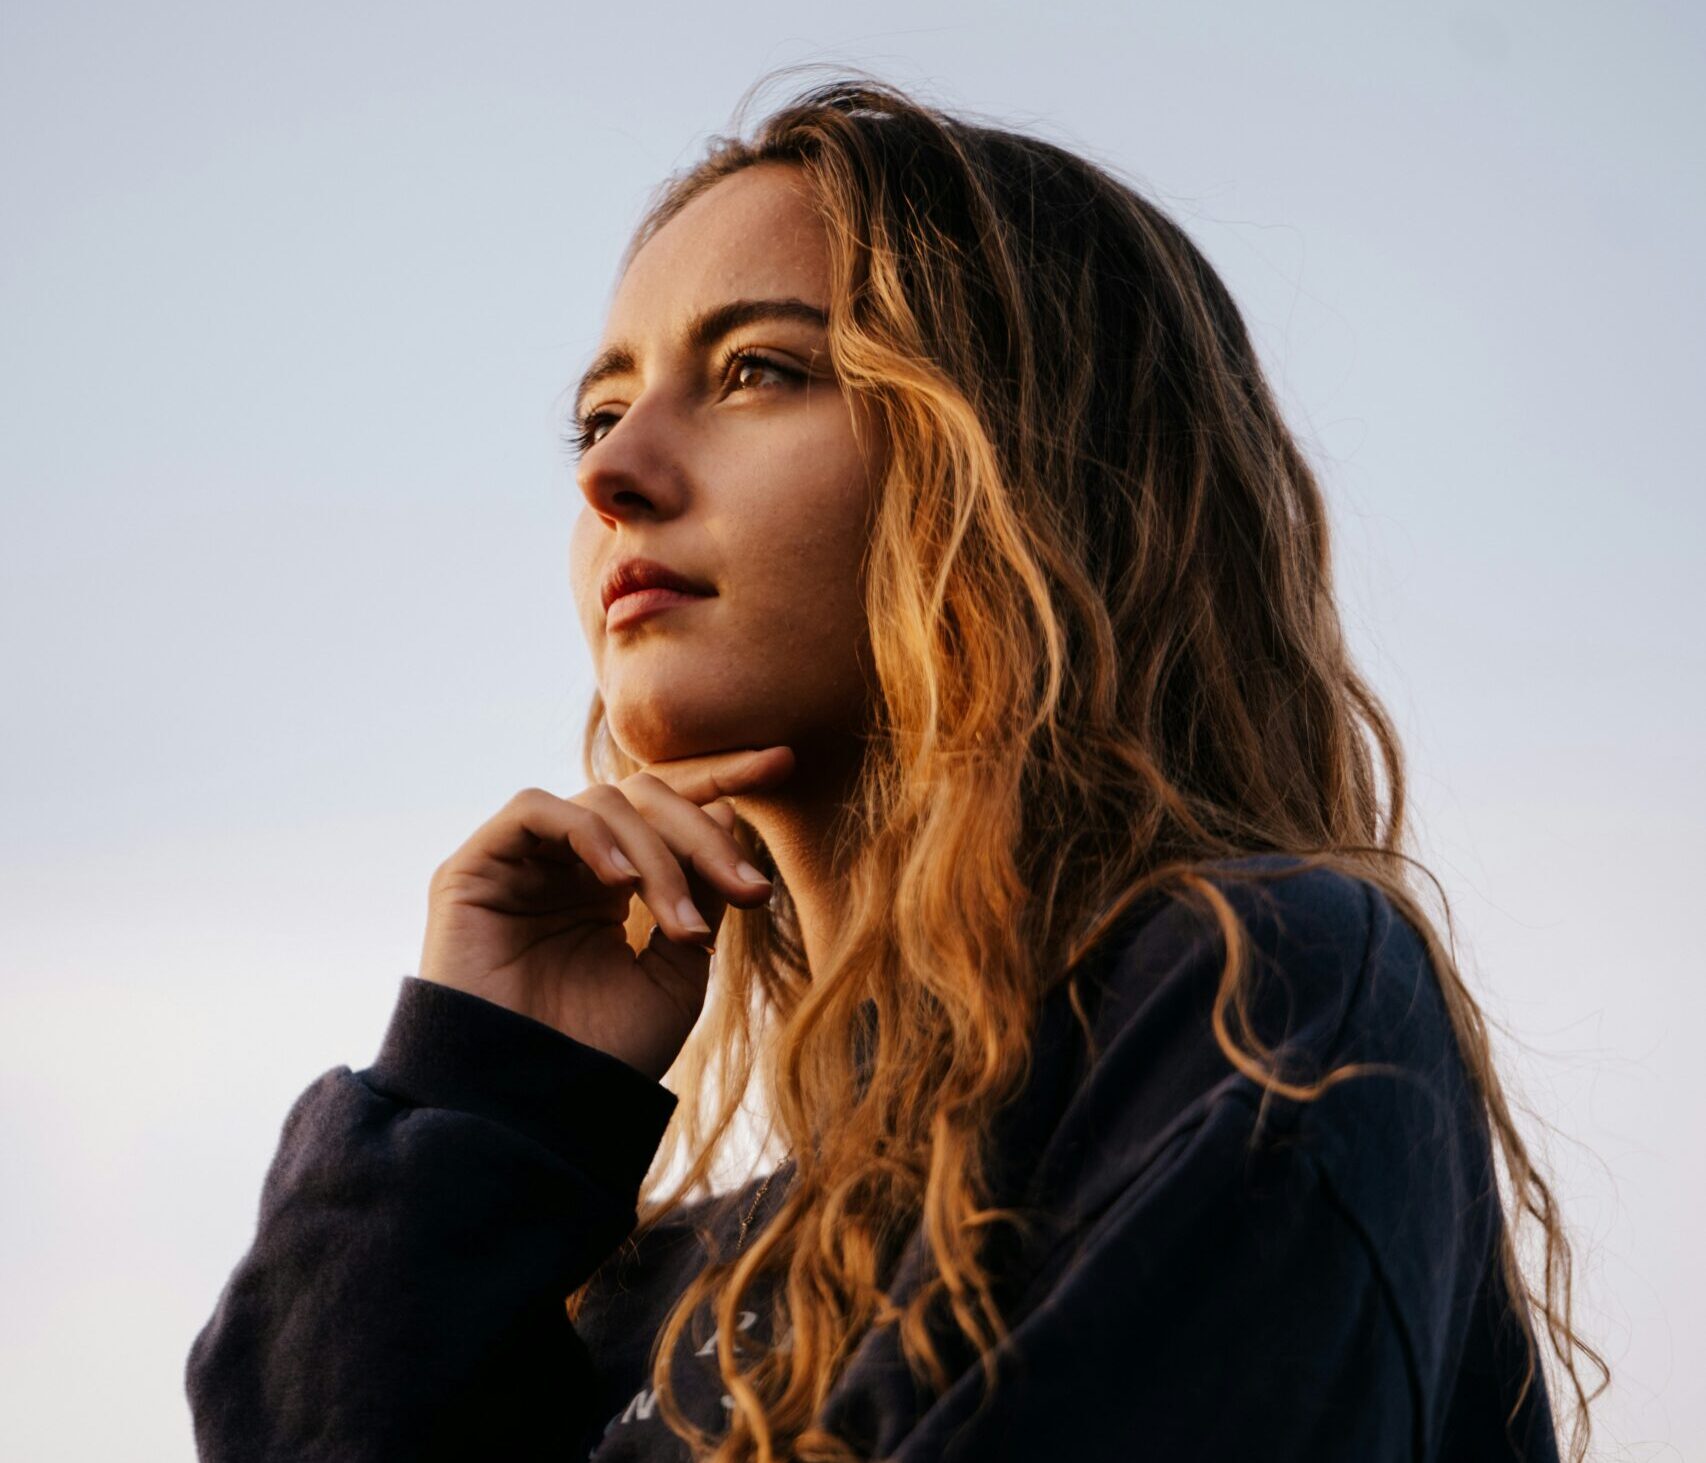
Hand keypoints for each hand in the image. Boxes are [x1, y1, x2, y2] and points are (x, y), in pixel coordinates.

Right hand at [417, 746, 793, 1080]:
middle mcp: (567, 864)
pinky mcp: (473, 868)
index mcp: (613, 884)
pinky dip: (588, 834)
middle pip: (645, 799)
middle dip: (704, 837)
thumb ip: (699, 893)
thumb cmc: (604, 1054)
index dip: (721, 778)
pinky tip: (619, 883)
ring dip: (656, 856)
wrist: (535, 1110)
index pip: (667, 808)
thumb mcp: (676, 971)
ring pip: (601, 803)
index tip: (782, 765)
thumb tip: (726, 812)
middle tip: (749, 892)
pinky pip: (535, 810)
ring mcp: (521, 863)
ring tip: (679, 927)